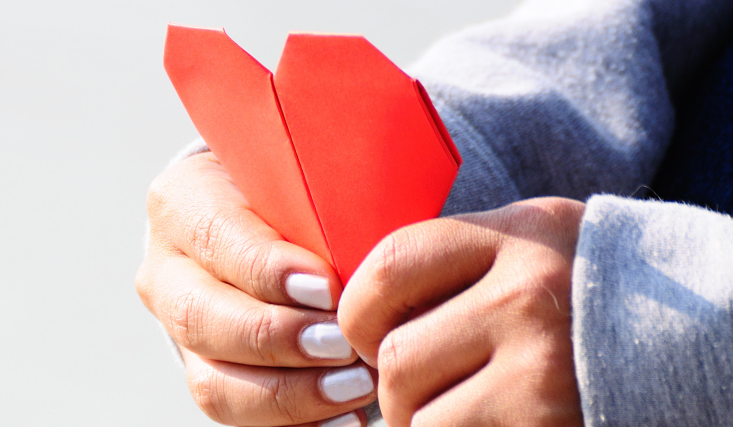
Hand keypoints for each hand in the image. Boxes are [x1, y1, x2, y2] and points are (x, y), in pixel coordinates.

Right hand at [136, 153, 374, 425]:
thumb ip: (320, 194)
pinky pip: (241, 418)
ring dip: (289, 394)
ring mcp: (181, 334)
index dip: (268, 270)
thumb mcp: (300, 175)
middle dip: (277, 339)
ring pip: (214, 382)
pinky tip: (343, 422)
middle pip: (202, 318)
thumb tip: (371, 239)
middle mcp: (167, 273)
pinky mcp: (208, 376)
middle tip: (344, 346)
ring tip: (354, 389)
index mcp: (182, 205)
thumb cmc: (297, 192)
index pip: (216, 239)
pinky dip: (296, 425)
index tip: (329, 289)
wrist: (271, 221)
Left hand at [337, 197, 584, 425]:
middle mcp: (529, 289)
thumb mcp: (540, 259)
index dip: (359, 314)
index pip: (391, 263)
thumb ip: (462, 266)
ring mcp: (541, 358)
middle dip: (393, 388)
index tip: (371, 340)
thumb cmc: (595, 317)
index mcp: (521, 235)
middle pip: (396, 352)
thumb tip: (352, 308)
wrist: (718, 373)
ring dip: (420, 422)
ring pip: (412, 407)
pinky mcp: (544, 418)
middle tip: (421, 394)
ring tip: (460, 414)